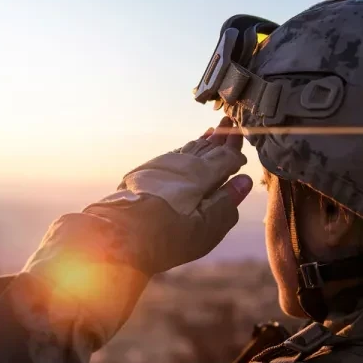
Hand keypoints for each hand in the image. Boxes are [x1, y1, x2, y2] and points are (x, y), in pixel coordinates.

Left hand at [82, 117, 253, 274]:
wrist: (118, 235)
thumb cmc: (166, 237)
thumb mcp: (206, 228)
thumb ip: (226, 203)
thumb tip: (244, 182)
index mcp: (200, 174)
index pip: (224, 157)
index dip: (235, 150)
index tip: (242, 140)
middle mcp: (180, 164)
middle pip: (205, 147)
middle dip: (219, 138)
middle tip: (229, 124)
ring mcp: (160, 166)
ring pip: (187, 150)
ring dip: (200, 142)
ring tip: (210, 133)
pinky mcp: (144, 174)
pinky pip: (171, 157)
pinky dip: (183, 151)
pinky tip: (185, 152)